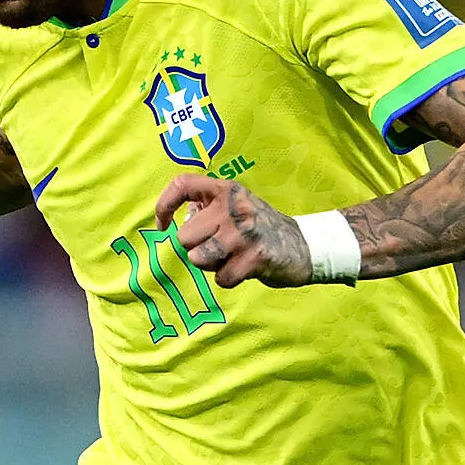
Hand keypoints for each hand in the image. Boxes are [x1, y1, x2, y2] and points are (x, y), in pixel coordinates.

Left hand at [158, 173, 310, 287]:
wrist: (303, 246)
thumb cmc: (260, 228)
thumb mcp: (236, 206)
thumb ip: (207, 209)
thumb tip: (176, 222)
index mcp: (226, 190)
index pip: (182, 185)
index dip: (164, 206)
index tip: (161, 225)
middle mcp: (233, 207)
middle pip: (184, 237)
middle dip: (196, 249)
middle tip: (218, 248)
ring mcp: (243, 232)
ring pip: (197, 258)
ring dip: (210, 265)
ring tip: (230, 258)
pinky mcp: (253, 258)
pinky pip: (220, 278)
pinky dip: (229, 278)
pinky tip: (245, 268)